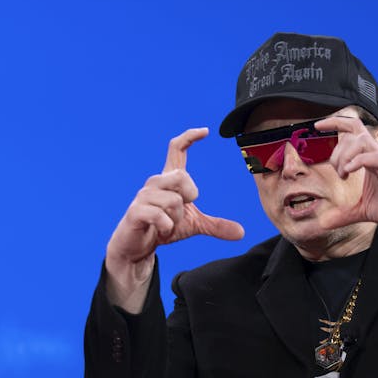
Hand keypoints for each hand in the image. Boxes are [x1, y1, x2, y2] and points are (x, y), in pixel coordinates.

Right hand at [105, 128, 243, 309]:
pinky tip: (161, 231)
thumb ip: (216, 226)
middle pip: (181, 176)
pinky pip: (160, 216)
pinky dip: (167, 227)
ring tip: (167, 224)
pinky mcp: (135, 211)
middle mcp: (155, 182)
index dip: (189, 137)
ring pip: (174, 201)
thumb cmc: (162, 228)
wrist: (137, 247)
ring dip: (177, 218)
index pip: (176, 149)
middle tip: (182, 210)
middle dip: (190, 196)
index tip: (206, 131)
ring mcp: (144, 196)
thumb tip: (241, 233)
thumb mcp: (193, 226)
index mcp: (169, 180)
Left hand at [315, 116, 377, 275]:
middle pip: (355, 130)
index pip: (354, 130)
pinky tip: (348, 173)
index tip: (318, 126)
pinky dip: (357, 161)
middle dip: (337, 145)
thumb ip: (343, 214)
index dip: (336, 123)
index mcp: (372, 157)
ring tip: (344, 174)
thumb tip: (324, 223)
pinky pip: (374, 157)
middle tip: (337, 169)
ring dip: (345, 155)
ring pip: (362, 140)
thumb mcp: (363, 211)